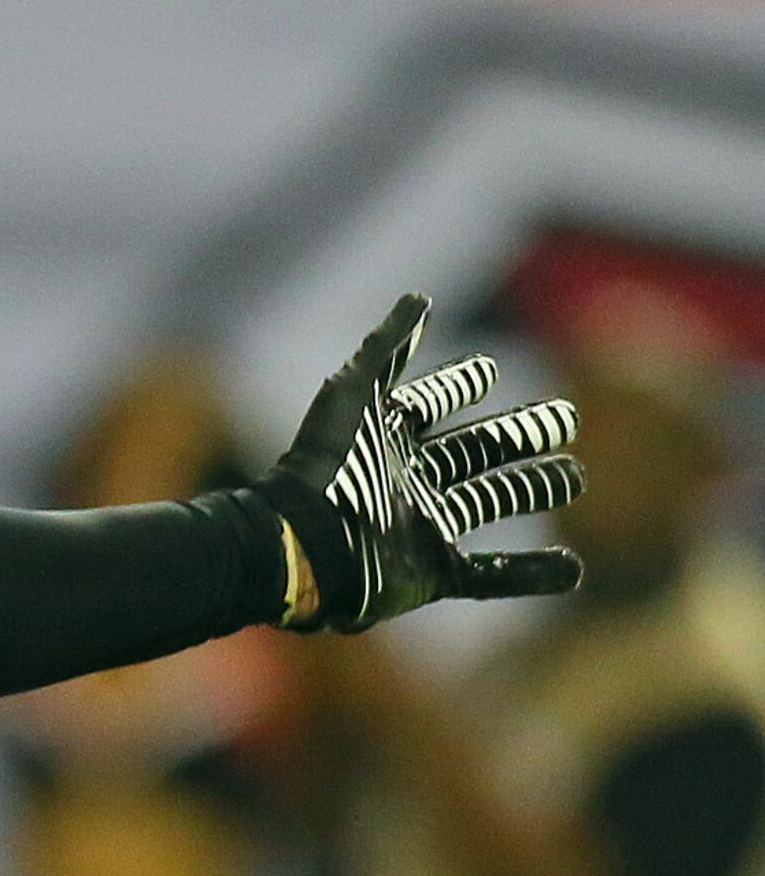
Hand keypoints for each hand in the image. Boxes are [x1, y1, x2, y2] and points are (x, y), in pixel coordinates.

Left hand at [255, 294, 582, 631]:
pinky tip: (572, 569)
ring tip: (573, 477)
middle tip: (565, 418)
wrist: (302, 545)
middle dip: (517, 435)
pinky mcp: (430, 573)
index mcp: (386, 438)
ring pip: (491, 501)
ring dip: (532, 489)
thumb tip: (421, 298)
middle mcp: (407, 480)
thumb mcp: (353, 394)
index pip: (432, 403)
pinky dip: (531, 574)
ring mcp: (421, 526)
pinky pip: (490, 576)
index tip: (487, 370)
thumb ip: (387, 347)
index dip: (459, 385)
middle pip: (475, 451)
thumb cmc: (325, 467)